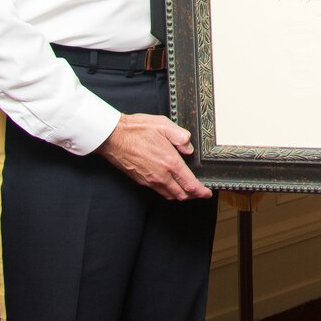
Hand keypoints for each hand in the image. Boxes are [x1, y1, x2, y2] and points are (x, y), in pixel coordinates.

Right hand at [96, 113, 212, 200]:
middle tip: (201, 192)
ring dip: (181, 195)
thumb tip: (189, 148)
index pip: (190, 185)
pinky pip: (159, 191)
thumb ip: (180, 136)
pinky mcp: (141, 180)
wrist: (112, 137)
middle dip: (193, 196)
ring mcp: (149, 180)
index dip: (201, 191)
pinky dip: (169, 192)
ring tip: (188, 190)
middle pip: (181, 195)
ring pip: (169, 195)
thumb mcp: (163, 125)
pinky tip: (170, 184)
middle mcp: (160, 175)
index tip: (208, 193)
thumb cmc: (136, 129)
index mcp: (169, 162)